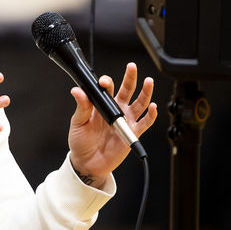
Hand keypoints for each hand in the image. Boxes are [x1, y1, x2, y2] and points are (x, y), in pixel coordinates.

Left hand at [66, 62, 156, 186]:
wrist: (87, 163)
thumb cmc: (81, 142)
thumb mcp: (78, 123)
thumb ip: (81, 107)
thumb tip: (77, 91)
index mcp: (101, 105)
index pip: (107, 89)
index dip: (106, 83)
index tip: (104, 82)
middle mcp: (116, 109)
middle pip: (127, 90)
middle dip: (130, 78)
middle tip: (132, 67)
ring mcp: (126, 120)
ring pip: (140, 103)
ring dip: (145, 92)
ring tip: (148, 81)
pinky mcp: (133, 132)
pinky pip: (145, 122)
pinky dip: (151, 114)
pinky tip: (153, 106)